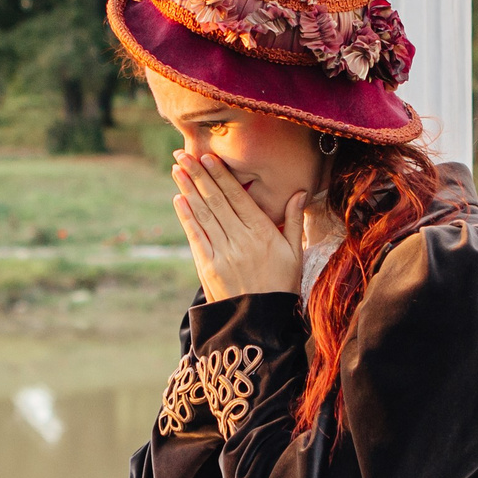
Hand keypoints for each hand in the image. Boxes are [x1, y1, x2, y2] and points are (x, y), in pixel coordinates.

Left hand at [172, 152, 304, 301]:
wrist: (261, 323)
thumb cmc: (281, 286)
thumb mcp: (295, 253)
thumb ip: (294, 221)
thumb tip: (300, 193)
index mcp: (263, 233)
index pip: (238, 197)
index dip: (221, 175)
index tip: (208, 157)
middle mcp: (241, 240)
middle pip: (216, 200)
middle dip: (198, 175)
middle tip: (183, 153)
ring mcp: (223, 253)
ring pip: (204, 214)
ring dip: (188, 189)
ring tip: (176, 168)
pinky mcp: (208, 267)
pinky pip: (196, 236)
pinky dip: (186, 216)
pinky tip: (179, 199)